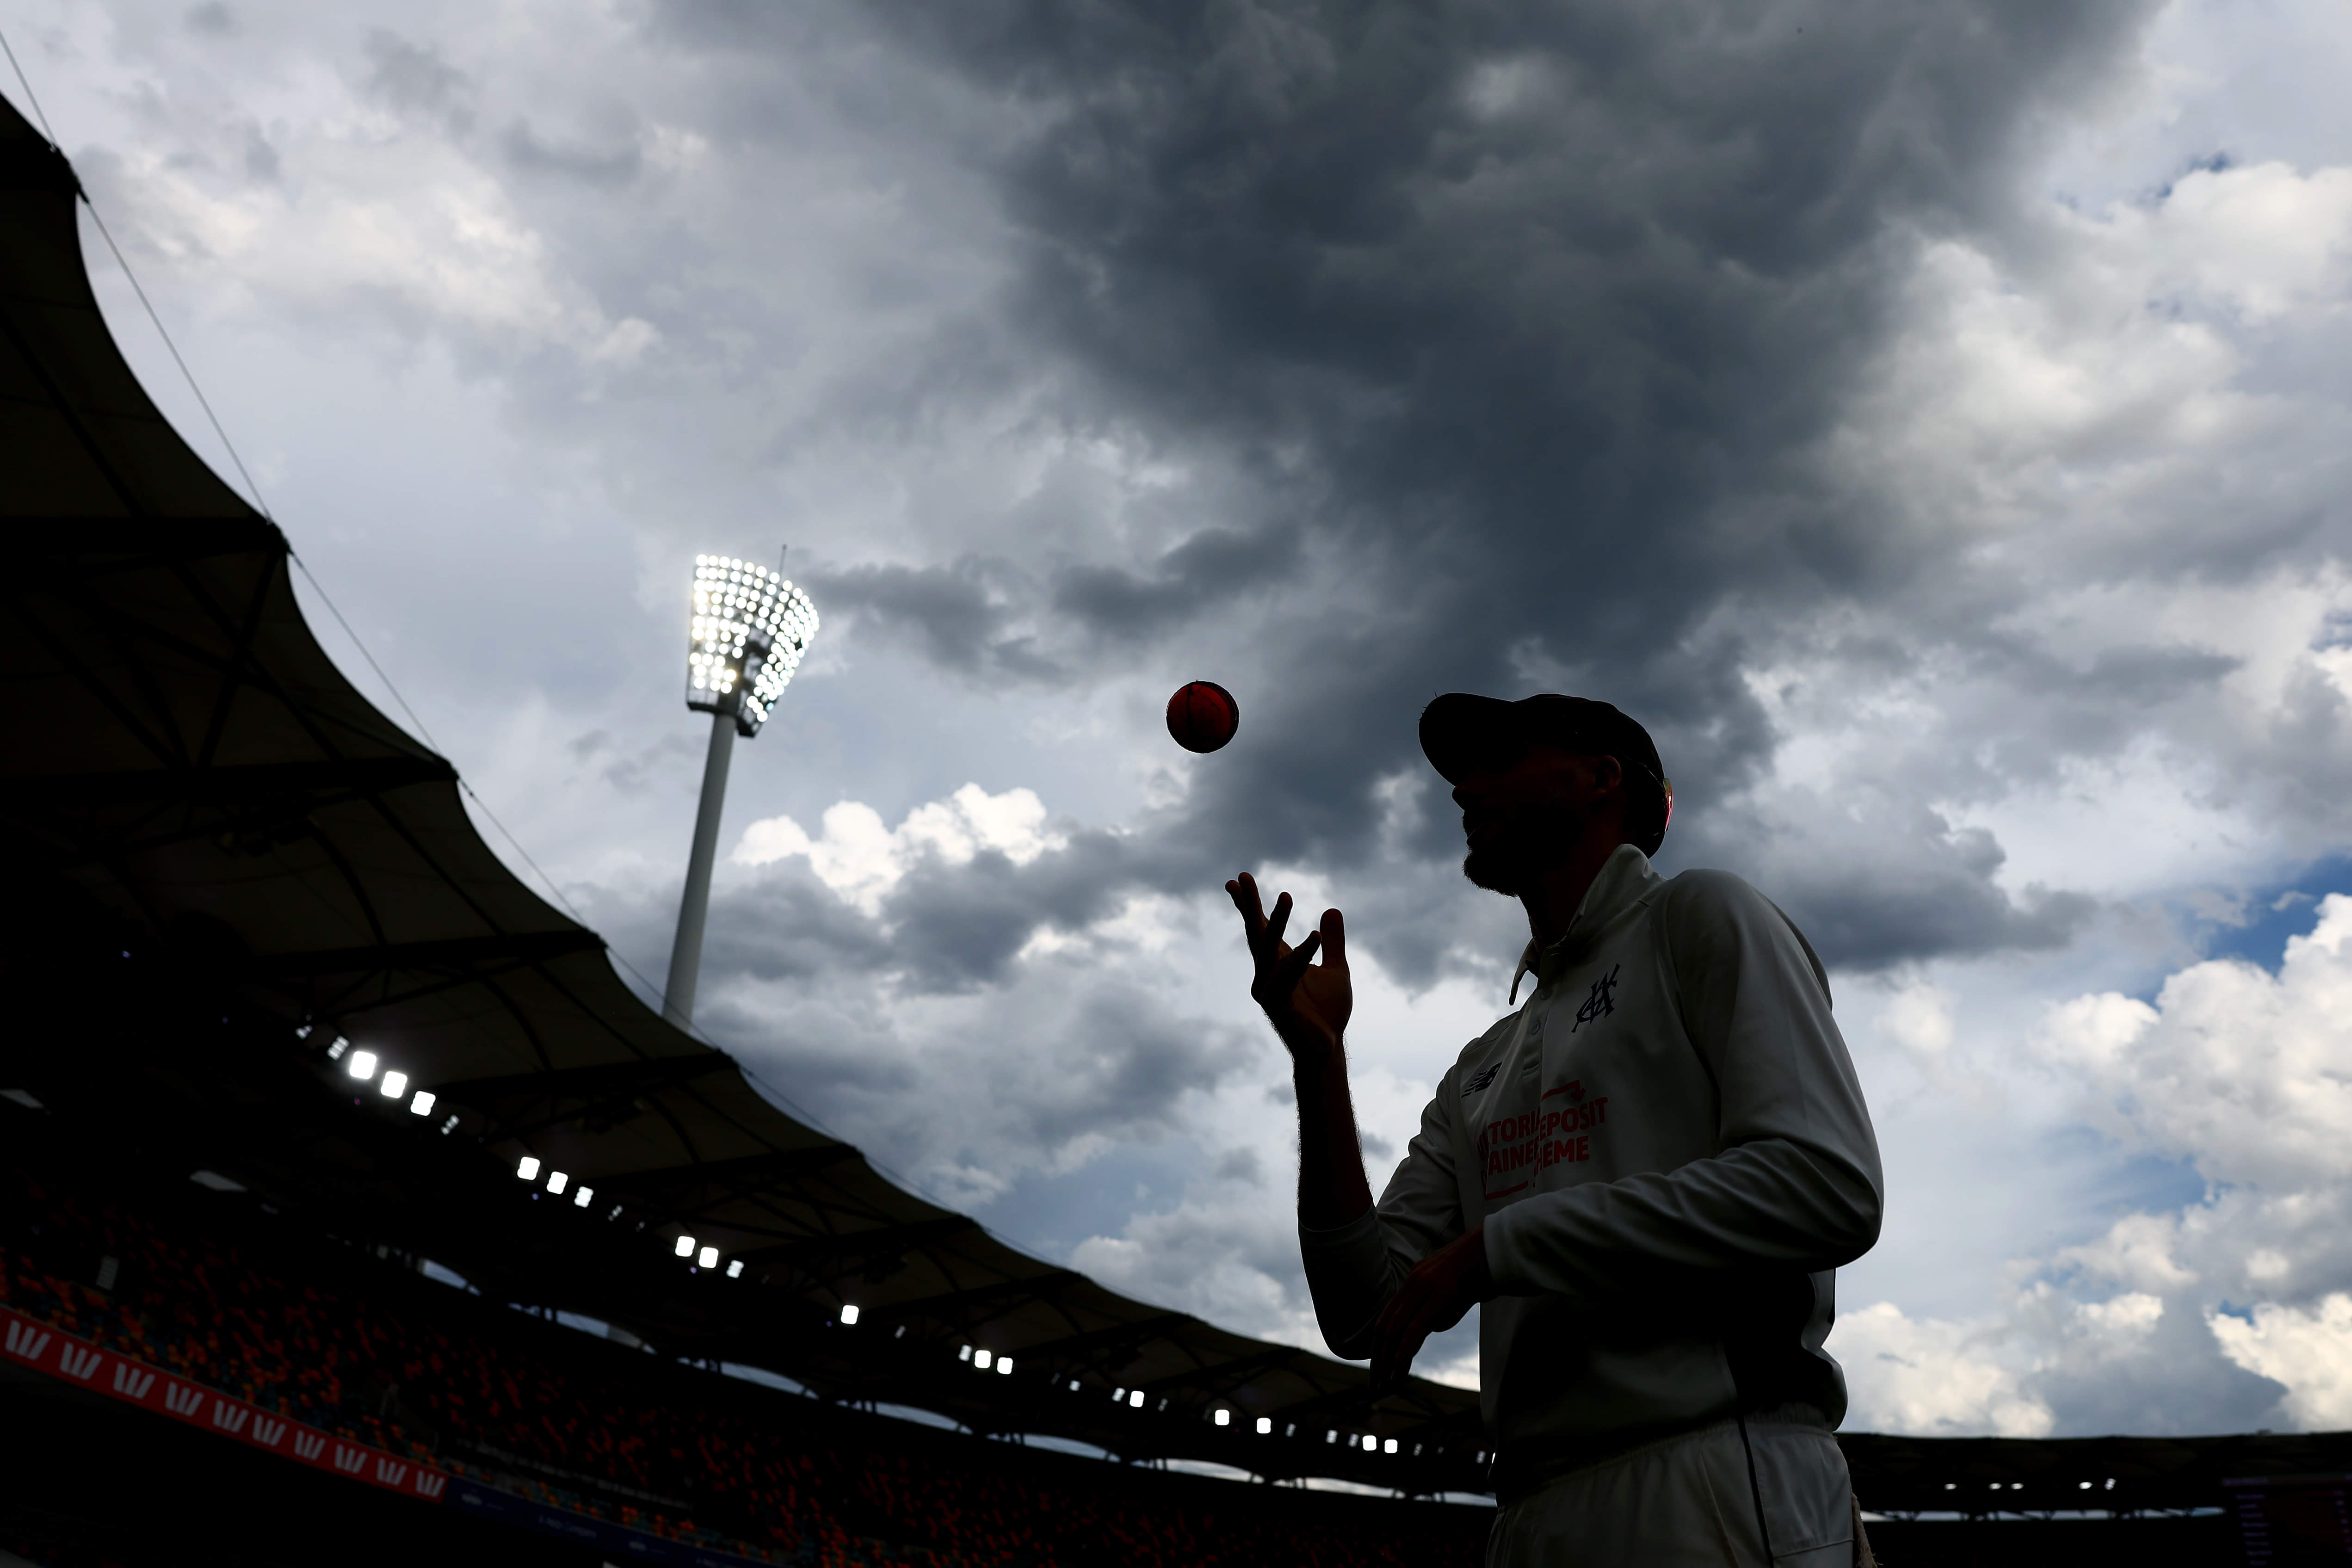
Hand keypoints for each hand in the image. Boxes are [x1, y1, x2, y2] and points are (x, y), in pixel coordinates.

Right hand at [1226, 873, 1351, 1060]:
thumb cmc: (1328, 1012)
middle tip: (1242, 877)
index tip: (1238, 879)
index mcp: (1277, 962)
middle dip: (1249, 905)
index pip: (1260, 928)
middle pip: (1255, 933)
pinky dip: (1301, 956)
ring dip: (1276, 922)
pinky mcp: (1277, 1005)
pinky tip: (1314, 937)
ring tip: (1286, 895)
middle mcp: (1266, 973)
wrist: (1328, 1048)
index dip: (1249, 905)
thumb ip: (1333, 942)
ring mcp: (1268, 989)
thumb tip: (1332, 910)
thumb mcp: (1336, 968)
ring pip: (1268, 950)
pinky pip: (1287, 975)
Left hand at [1371, 1226, 1489, 1393]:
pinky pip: (1415, 1328)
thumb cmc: (1479, 1273)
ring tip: (1385, 1385)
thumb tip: (1425, 1330)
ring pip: (1395, 1329)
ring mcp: (1425, 1286)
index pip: (1385, 1319)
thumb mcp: (1451, 1295)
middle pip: (1384, 1326)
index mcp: (1413, 1280)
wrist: (1498, 1249)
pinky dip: (1404, 1351)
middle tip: (1375, 1385)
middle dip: (1378, 1360)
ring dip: (1387, 1361)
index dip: (1378, 1347)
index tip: (1378, 1371)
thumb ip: (1435, 1312)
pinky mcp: (1440, 1294)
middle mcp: (1413, 1282)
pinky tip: (1399, 1369)